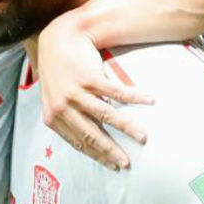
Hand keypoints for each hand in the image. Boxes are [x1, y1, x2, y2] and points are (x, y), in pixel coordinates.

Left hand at [36, 21, 153, 170]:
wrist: (59, 38)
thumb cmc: (58, 70)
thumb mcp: (55, 97)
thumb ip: (66, 116)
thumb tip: (87, 138)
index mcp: (54, 116)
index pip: (79, 142)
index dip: (97, 155)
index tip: (113, 165)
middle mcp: (63, 107)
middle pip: (92, 135)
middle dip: (111, 151)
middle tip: (127, 162)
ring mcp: (76, 92)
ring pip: (106, 116)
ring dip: (128, 128)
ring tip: (143, 137)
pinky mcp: (90, 77)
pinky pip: (116, 93)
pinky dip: (135, 98)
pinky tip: (149, 100)